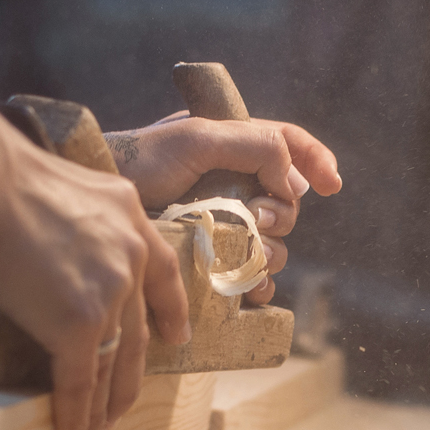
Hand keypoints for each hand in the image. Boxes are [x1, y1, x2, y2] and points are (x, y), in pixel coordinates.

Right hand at [0, 35, 189, 429]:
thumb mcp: (57, 187)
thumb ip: (68, 223)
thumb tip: (38, 248)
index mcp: (128, 213)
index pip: (163, 272)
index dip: (170, 312)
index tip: (175, 338)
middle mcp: (130, 253)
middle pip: (138, 331)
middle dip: (130, 376)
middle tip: (121, 406)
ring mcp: (109, 291)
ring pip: (114, 363)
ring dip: (104, 408)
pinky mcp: (77, 324)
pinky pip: (81, 382)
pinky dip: (77, 419)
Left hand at [104, 114, 341, 304]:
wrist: (97, 210)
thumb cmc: (137, 162)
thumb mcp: (197, 139)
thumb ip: (255, 147)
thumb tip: (295, 184)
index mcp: (231, 147)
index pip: (288, 145)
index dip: (316, 162)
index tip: (332, 186)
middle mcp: (231, 185)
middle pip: (286, 202)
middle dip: (282, 213)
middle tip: (257, 219)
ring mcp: (220, 224)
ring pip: (272, 243)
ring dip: (270, 251)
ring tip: (249, 252)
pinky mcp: (207, 261)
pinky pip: (249, 278)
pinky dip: (258, 285)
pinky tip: (252, 289)